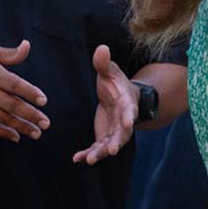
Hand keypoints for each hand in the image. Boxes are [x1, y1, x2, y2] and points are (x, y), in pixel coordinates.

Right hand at [0, 40, 48, 141]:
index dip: (29, 91)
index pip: (13, 83)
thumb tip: (27, 45)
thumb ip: (7, 55)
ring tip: (36, 133)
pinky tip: (16, 137)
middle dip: (29, 115)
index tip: (44, 101)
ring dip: (18, 126)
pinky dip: (1, 132)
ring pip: (0, 117)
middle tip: (47, 124)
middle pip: (9, 103)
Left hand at [72, 45, 137, 164]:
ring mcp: (114, 130)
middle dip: (117, 142)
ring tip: (89, 160)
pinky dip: (88, 154)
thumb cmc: (116, 83)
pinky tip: (77, 159)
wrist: (119, 97)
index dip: (129, 116)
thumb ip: (104, 64)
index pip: (130, 110)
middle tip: (111, 150)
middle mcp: (123, 120)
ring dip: (100, 153)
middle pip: (123, 133)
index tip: (129, 122)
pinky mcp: (104, 136)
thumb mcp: (110, 72)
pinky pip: (97, 148)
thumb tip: (101, 48)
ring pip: (110, 144)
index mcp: (126, 103)